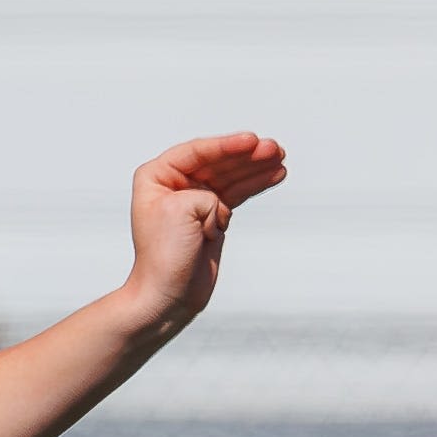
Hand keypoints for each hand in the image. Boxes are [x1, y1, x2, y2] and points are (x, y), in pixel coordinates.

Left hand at [123, 131, 286, 332]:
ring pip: (231, 176)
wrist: (169, 294)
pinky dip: (255, 184)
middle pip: (218, 162)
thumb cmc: (164, 256)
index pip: (197, 153)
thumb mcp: (179, 212)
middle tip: (274, 150)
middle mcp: (174, 185)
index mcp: (156, 178)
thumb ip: (204, 195)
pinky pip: (237, 193)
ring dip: (256, 168)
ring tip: (280, 161)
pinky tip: (274, 175)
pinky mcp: (212, 217)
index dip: (226, 145)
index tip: (252, 141)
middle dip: (246, 155)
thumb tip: (221, 205)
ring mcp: (194, 201)